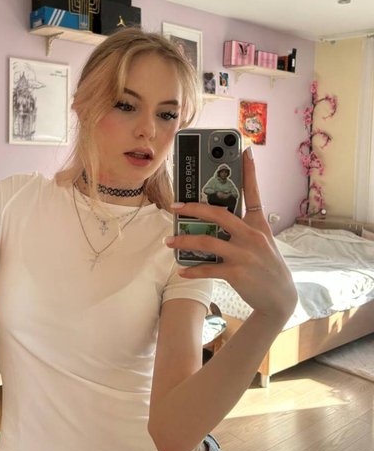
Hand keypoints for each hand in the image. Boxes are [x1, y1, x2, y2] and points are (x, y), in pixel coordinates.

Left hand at [167, 150, 296, 320]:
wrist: (280, 299)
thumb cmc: (266, 266)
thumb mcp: (262, 241)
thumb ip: (243, 227)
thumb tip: (215, 218)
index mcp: (259, 224)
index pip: (254, 192)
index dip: (249, 171)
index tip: (244, 151)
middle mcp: (252, 235)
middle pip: (219, 214)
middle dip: (194, 208)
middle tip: (175, 207)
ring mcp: (245, 254)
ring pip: (208, 241)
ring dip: (185, 241)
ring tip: (170, 241)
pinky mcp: (238, 273)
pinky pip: (209, 268)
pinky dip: (193, 269)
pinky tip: (182, 270)